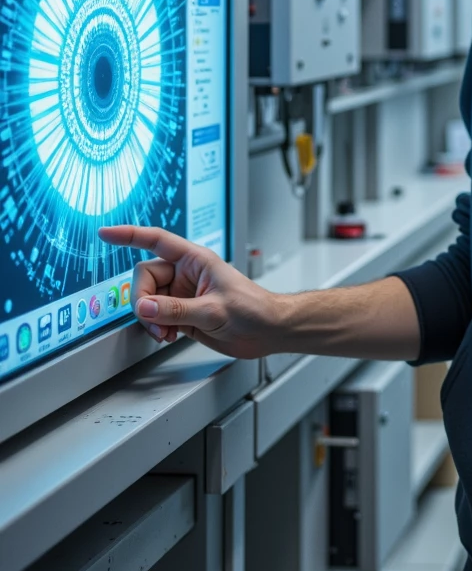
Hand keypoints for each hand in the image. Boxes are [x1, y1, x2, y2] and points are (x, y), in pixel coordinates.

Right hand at [99, 225, 282, 358]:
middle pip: (145, 278)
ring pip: (148, 300)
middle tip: (155, 321)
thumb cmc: (253, 309)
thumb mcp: (213, 310)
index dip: (129, 235)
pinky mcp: (183, 314)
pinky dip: (156, 328)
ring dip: (150, 319)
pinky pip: (156, 316)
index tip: (105, 234)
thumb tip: (145, 308)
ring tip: (166, 334)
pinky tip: (168, 337)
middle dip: (143, 301)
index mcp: (195, 260)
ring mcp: (183, 294)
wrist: (267, 331)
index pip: (156, 240)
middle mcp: (185, 274)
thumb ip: (176, 310)